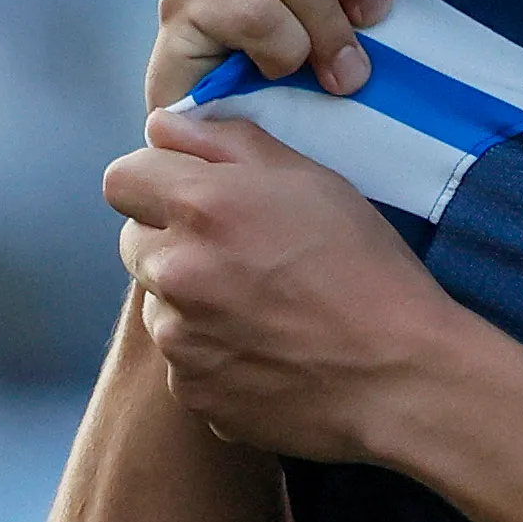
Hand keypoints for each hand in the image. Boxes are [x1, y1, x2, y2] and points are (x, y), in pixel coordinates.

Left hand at [107, 108, 468, 462]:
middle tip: (241, 253)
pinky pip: (186, 362)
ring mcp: (179, 341)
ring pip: (160, 306)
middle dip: (174, 241)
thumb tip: (165, 129)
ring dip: (192, 302)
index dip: (156, 181)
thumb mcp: (312, 179)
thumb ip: (228, 142)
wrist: (400, 373)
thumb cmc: (366, 268)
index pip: (122, 178)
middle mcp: (175, 273)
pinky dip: (215, 356)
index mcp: (201, 208)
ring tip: (264, 308)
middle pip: (135, 243)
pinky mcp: (194, 392)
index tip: (190, 193)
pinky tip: (268, 351)